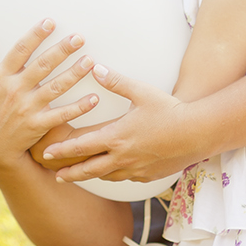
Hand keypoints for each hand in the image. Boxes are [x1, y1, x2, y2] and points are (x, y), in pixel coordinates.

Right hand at [0, 20, 100, 174]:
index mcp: (1, 77)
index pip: (20, 50)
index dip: (35, 35)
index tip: (50, 22)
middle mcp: (15, 90)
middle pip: (42, 65)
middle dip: (61, 50)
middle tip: (79, 37)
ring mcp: (27, 108)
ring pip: (55, 87)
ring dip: (74, 74)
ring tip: (90, 61)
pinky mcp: (38, 125)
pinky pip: (62, 115)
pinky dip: (78, 107)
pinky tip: (95, 98)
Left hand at [41, 64, 202, 182]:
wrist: (198, 133)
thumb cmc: (170, 111)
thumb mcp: (141, 92)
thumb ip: (115, 81)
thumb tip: (95, 67)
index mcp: (116, 137)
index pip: (81, 147)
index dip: (62, 151)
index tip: (46, 153)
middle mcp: (122, 157)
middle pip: (88, 170)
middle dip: (70, 173)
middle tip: (55, 175)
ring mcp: (135, 169)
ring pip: (106, 176)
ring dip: (91, 175)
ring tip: (80, 175)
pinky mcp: (148, 176)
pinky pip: (125, 178)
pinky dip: (114, 175)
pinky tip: (113, 171)